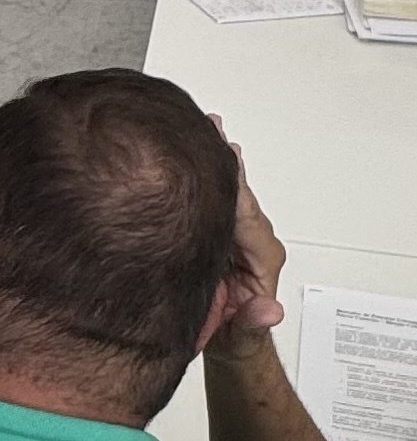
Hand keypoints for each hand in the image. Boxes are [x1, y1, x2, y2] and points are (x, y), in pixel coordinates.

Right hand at [204, 117, 287, 362]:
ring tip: (198, 120)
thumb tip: (269, 310)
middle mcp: (251, 235)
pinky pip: (212, 192)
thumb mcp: (241, 337)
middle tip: (208, 121)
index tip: (221, 155)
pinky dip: (201, 167)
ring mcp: (235, 228)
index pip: (246, 214)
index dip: (232, 184)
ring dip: (211, 154)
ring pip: (224, 186)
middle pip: (237, 190)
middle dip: (222, 156)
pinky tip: (189, 143)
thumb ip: (252, 324)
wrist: (225, 337)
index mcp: (262, 255)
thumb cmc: (232, 334)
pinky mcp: (218, 225)